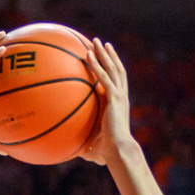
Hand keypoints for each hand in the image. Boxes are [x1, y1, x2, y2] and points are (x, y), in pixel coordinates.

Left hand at [80, 38, 136, 165]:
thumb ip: (85, 144)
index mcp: (118, 105)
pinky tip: (89, 54)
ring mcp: (119, 96)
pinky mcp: (114, 98)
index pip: (117, 83)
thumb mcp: (94, 144)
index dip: (112, 69)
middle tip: (102, 43)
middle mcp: (121, 97)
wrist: (118, 151)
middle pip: (117, 70)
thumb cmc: (108, 152)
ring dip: (104, 54)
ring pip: (112, 69)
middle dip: (109, 56)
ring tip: (96, 41)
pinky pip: (104, 77)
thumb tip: (72, 152)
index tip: (106, 59)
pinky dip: (97, 65)